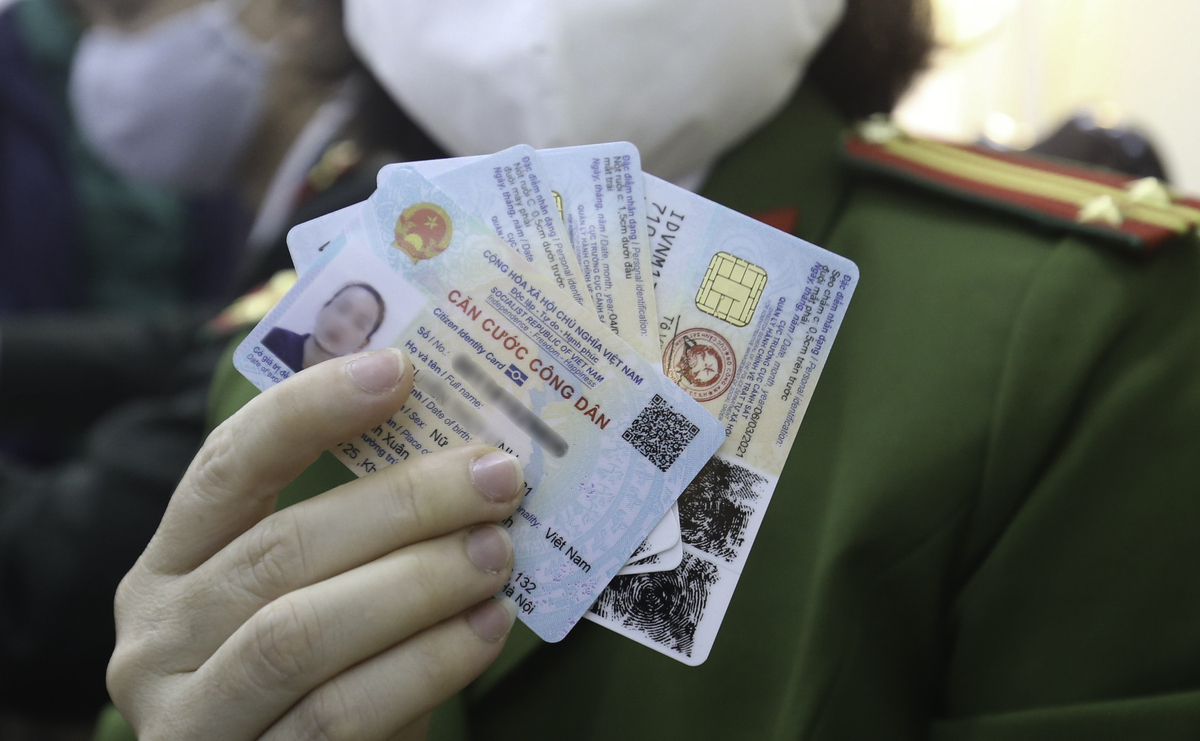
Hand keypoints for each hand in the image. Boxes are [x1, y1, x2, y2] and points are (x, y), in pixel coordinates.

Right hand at [107, 349, 524, 739]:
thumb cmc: (322, 677)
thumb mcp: (320, 595)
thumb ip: (362, 535)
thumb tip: (466, 451)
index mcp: (167, 568)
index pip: (225, 467)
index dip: (307, 409)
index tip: (400, 369)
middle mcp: (156, 640)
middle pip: (280, 550)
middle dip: (401, 504)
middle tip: (495, 478)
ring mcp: (189, 720)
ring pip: (300, 633)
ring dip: (417, 583)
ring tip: (497, 552)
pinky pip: (337, 715)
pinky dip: (423, 666)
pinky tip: (484, 630)